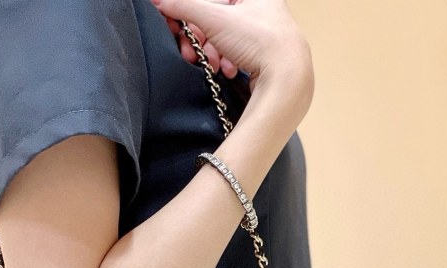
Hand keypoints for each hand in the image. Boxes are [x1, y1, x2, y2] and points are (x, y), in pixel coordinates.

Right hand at [148, 0, 313, 100]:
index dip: (194, 12)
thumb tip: (159, 0)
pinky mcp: (268, 56)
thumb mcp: (215, 19)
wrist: (287, 80)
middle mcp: (264, 8)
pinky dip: (228, 62)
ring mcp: (268, 33)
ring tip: (212, 64)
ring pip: (228, 38)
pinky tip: (227, 70)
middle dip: (202, 37)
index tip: (179, 24)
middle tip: (191, 50)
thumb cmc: (262, 43)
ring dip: (213, 52)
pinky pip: (240, 54)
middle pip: (220, 18)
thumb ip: (184, 6)